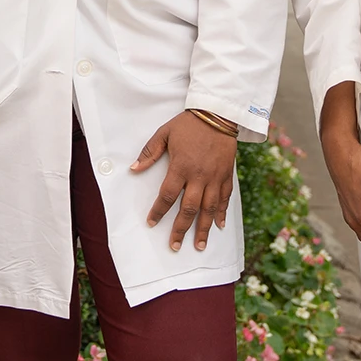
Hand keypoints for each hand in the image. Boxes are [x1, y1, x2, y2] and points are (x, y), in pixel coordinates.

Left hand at [132, 112, 236, 252]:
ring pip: (208, 209)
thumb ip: (149, 152)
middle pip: (188, 209)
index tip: (152, 223)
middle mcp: (198, 176)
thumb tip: (134, 169)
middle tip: (175, 246)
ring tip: (199, 246)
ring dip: (203, 229)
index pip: (167, 196)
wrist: (217, 114)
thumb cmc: (188, 124)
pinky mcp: (226, 175)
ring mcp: (214, 177)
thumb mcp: (164, 133)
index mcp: (181, 167)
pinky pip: (224, 198)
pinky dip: (221, 213)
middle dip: (180, 229)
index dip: (158, 211)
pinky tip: (219, 226)